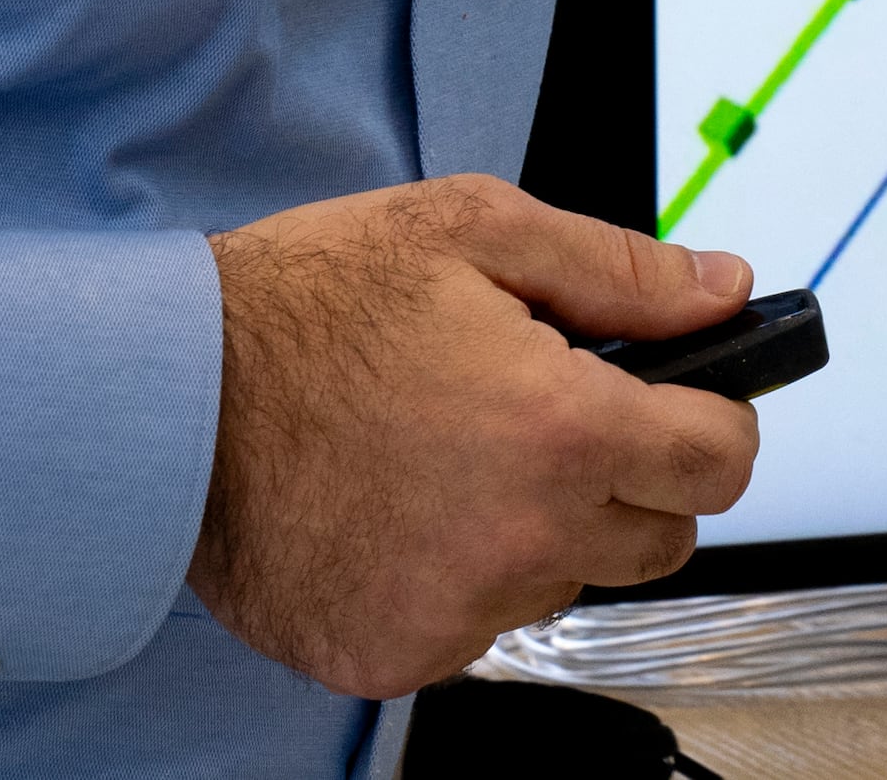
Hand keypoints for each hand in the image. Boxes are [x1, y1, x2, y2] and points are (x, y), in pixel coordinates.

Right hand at [189, 174, 757, 697]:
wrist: (162, 400)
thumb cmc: (307, 304)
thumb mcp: (475, 230)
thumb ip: (621, 271)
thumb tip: (725, 290)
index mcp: (562, 430)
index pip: (721, 464)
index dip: (713, 421)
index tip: (683, 403)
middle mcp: (521, 537)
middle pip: (660, 538)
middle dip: (632, 476)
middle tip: (552, 418)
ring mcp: (456, 609)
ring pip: (565, 581)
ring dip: (541, 527)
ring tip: (454, 453)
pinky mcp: (394, 655)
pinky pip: (476, 626)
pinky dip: (458, 577)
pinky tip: (402, 508)